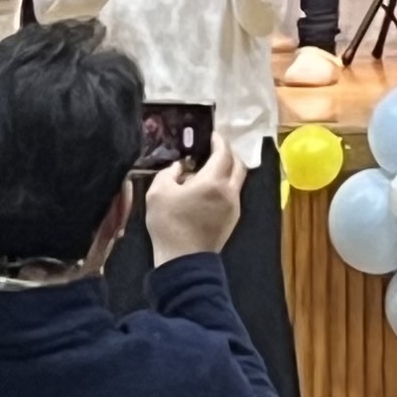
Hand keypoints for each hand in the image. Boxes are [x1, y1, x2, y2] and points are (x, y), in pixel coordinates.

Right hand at [143, 137, 247, 262]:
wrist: (183, 261)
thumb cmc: (169, 225)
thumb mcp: (158, 192)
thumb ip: (169, 173)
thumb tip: (180, 167)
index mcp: (213, 182)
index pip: (223, 153)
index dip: (219, 141)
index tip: (212, 135)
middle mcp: (229, 192)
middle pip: (238, 165)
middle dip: (228, 153)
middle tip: (214, 149)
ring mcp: (233, 207)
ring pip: (237, 181)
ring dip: (227, 170)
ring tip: (208, 170)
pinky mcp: (231, 220)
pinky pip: (232, 195)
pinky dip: (224, 185)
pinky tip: (207, 191)